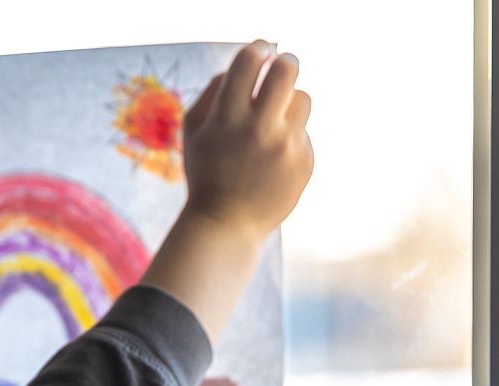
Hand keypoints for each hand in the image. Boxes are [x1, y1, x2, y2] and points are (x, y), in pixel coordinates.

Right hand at [180, 40, 313, 240]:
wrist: (227, 224)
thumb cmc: (207, 172)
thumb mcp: (194, 131)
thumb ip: (214, 91)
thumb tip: (249, 62)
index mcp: (227, 117)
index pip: (250, 60)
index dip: (259, 49)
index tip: (262, 51)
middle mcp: (259, 128)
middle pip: (287, 70)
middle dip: (285, 63)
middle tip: (282, 68)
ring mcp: (285, 146)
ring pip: (302, 98)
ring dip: (289, 103)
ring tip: (272, 124)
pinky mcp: (304, 161)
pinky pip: (304, 132)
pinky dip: (291, 138)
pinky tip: (272, 160)